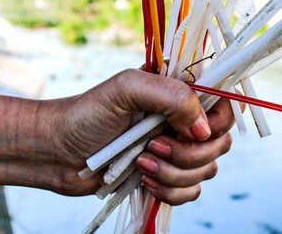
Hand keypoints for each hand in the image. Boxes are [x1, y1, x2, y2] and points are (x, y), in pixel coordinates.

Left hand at [49, 69, 237, 204]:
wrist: (57, 152)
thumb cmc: (87, 114)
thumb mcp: (126, 89)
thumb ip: (171, 96)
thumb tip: (204, 129)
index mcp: (180, 94)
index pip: (223, 105)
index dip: (215, 122)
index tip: (188, 129)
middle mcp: (184, 121)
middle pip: (220, 142)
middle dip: (189, 152)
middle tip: (152, 145)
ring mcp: (177, 150)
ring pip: (207, 170)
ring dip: (174, 172)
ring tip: (141, 162)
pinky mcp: (168, 176)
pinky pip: (192, 191)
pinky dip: (170, 190)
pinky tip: (144, 178)